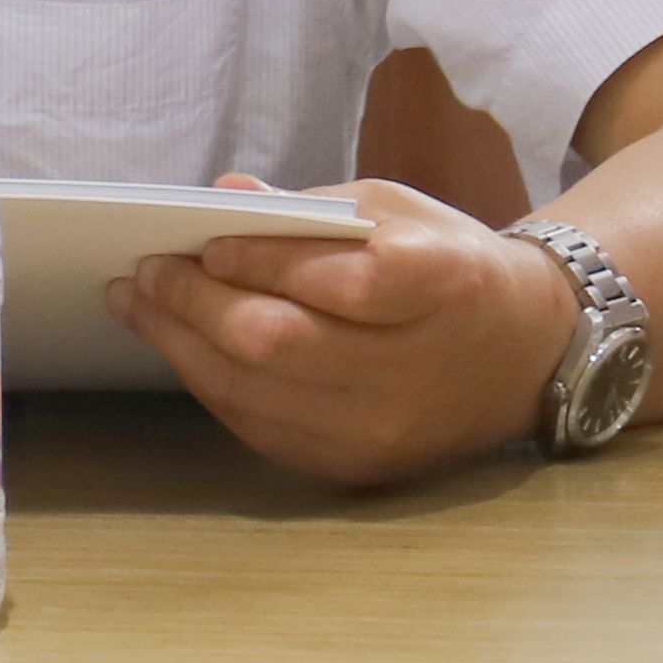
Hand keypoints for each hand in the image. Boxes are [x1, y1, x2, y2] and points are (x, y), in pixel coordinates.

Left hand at [105, 174, 580, 484]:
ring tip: (139, 304)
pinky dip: (212, 384)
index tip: (201, 242)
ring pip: (255, 392)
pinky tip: (183, 347)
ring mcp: (383, 428)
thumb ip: (309, 209)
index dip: (259, 262)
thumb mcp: (397, 210)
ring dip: (182, 346)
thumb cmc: (449, 265)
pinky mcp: (356, 467)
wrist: (523, 355)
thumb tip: (223, 195)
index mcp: (441, 285)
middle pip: (279, 343)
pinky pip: (260, 428)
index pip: (337, 281)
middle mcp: (414, 369)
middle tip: (144, 271)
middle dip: (194, 304)